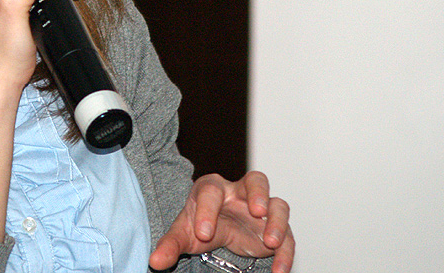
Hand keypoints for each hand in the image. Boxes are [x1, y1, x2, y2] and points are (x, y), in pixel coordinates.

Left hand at [149, 171, 292, 272]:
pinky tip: (279, 270)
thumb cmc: (201, 224)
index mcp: (213, 188)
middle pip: (255, 180)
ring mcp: (261, 209)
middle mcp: (240, 193)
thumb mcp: (184, 234)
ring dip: (277, 221)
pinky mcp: (274, 229)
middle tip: (256, 211)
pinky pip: (288, 236)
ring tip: (271, 242)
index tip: (204, 233)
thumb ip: (170, 245)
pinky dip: (286, 252)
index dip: (208, 210)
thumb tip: (155, 261)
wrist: (215, 230)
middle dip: (258, 193)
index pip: (211, 191)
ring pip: (278, 204)